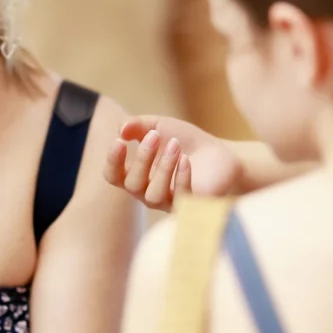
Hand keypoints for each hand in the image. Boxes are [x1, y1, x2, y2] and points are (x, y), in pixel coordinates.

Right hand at [104, 116, 243, 211]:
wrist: (220, 153)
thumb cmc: (186, 142)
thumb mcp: (159, 125)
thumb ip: (137, 125)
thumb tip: (121, 129)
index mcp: (136, 174)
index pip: (113, 176)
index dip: (112, 161)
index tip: (120, 141)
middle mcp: (147, 192)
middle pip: (132, 184)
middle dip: (142, 158)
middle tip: (155, 135)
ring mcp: (168, 202)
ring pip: (153, 195)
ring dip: (162, 167)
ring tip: (175, 144)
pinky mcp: (190, 207)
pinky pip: (179, 199)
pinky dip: (181, 178)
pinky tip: (186, 160)